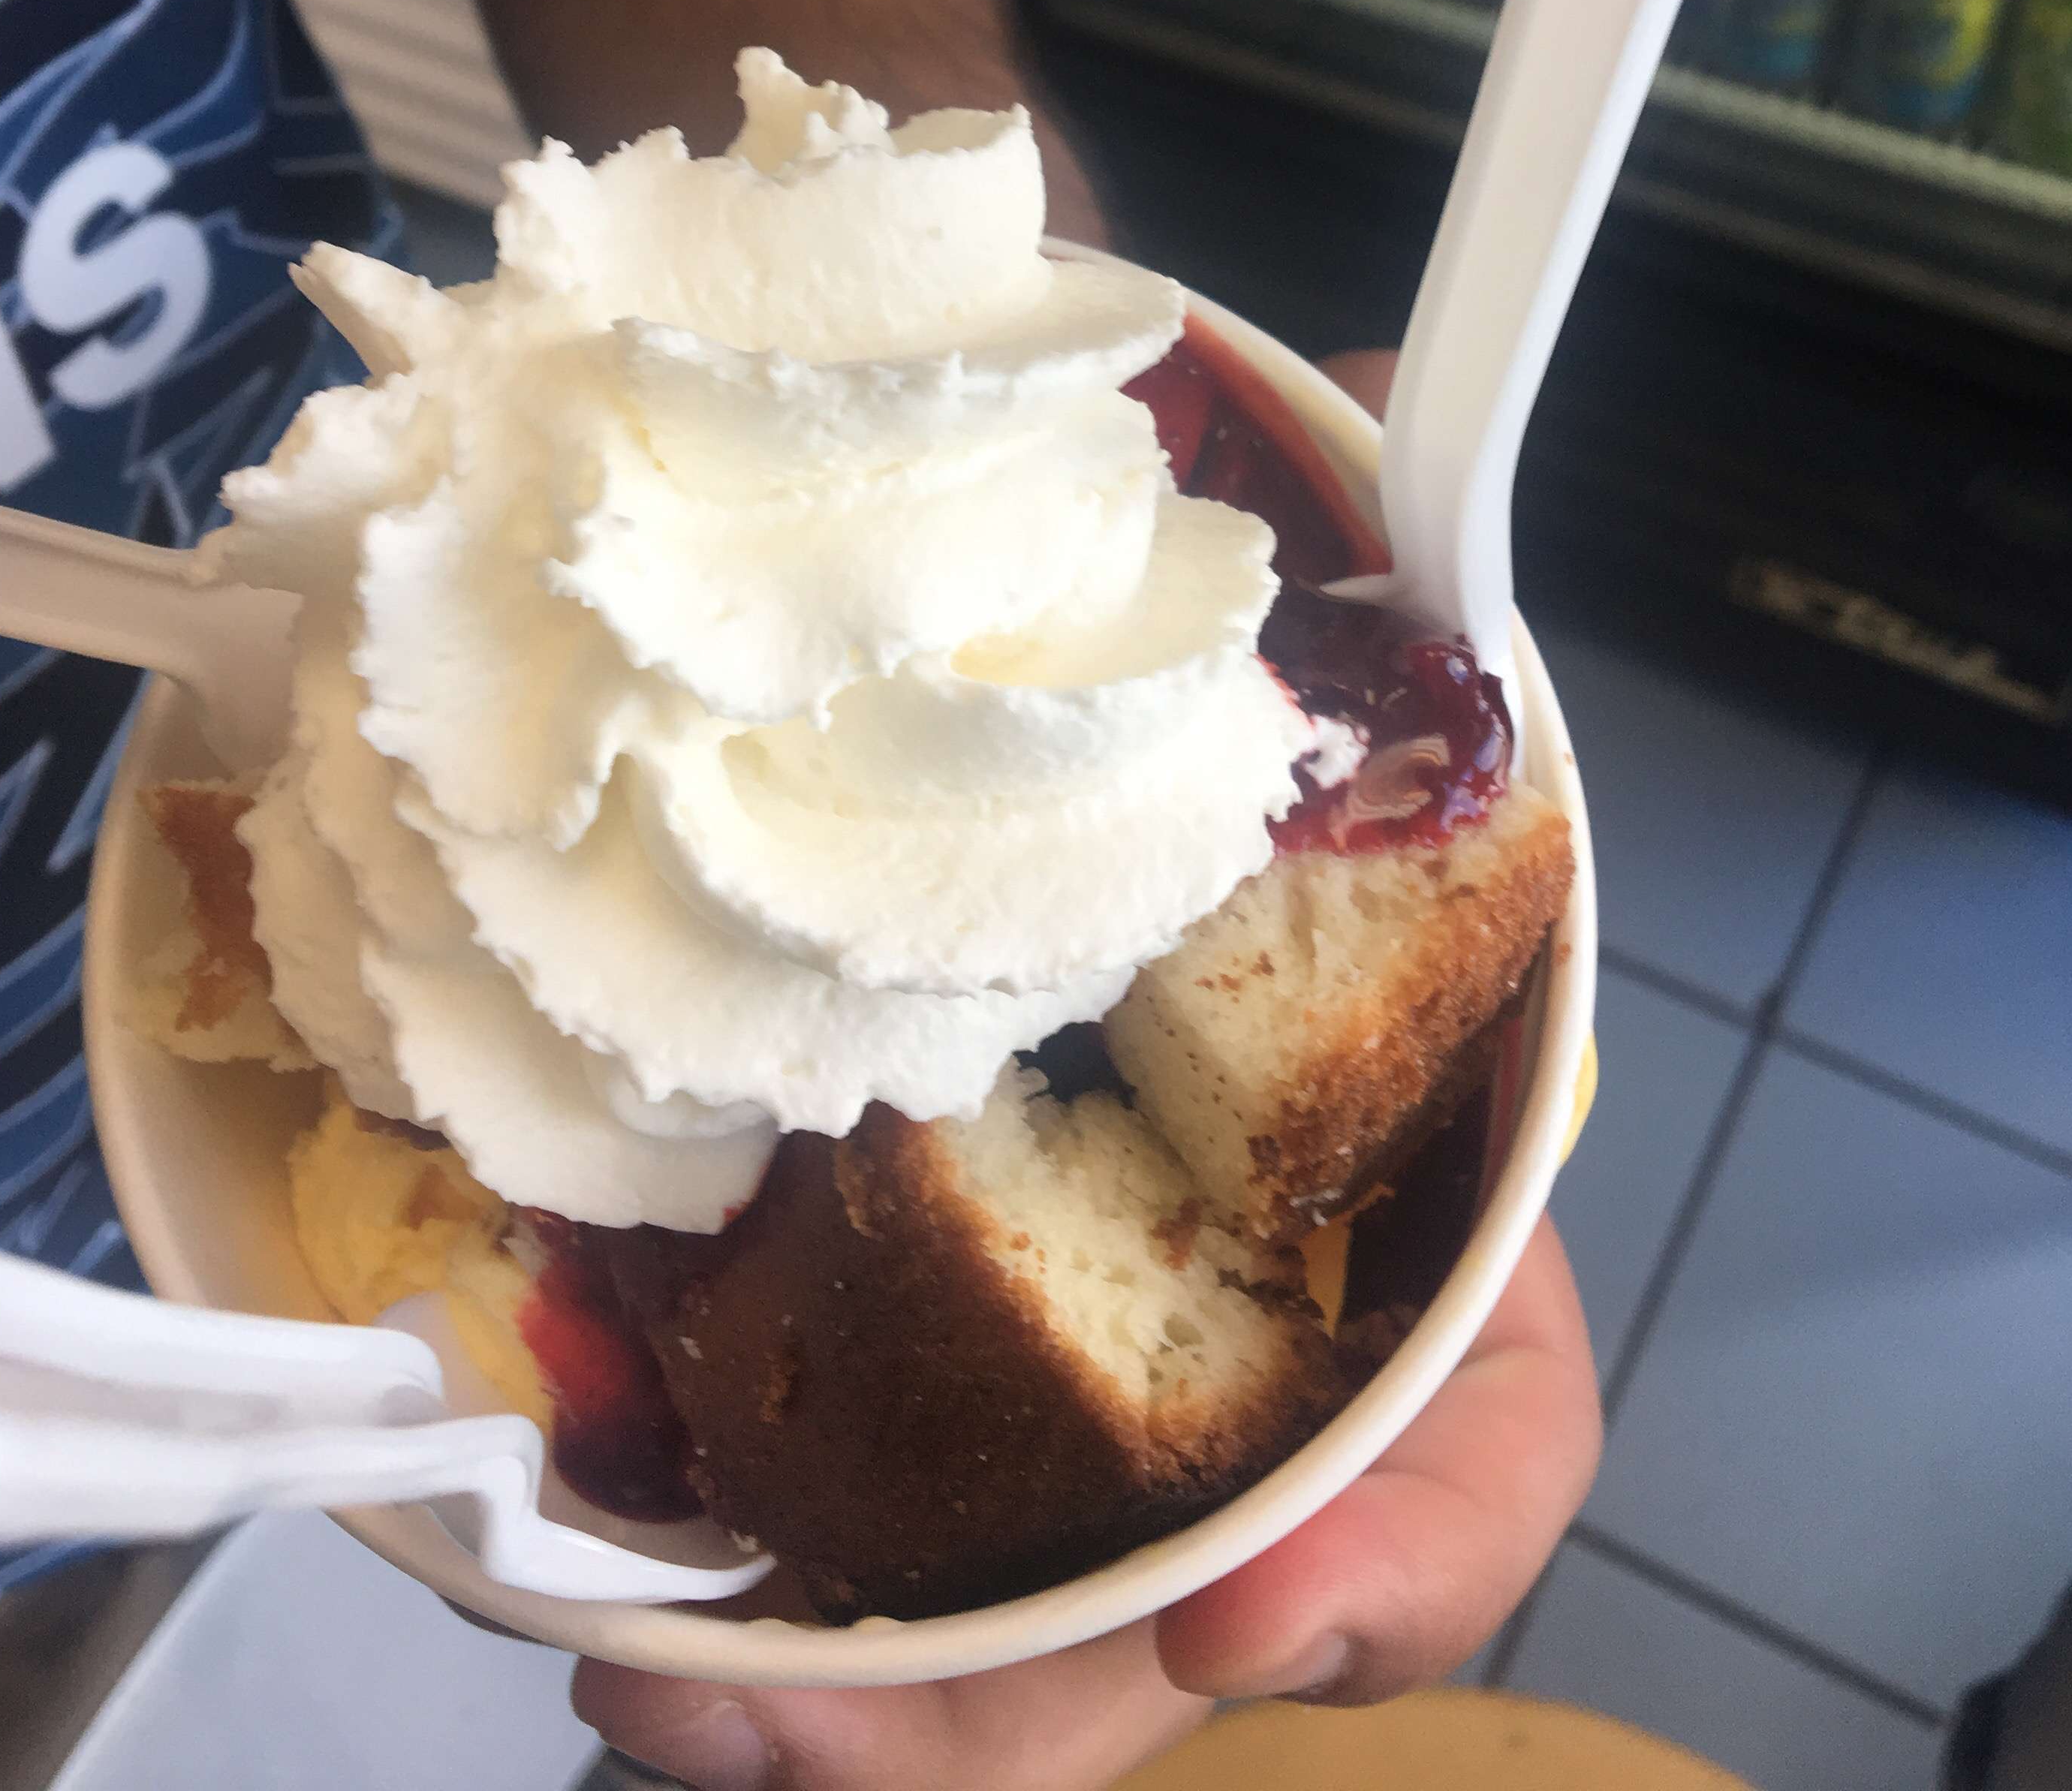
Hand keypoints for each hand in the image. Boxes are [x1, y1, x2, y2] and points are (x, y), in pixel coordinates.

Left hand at [572, 345, 1598, 1787]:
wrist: (1083, 700)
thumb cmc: (1236, 719)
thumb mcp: (1333, 641)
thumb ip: (1339, 556)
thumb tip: (1335, 410)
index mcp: (1383, 1192)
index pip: (1469, 1431)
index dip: (1398, 1556)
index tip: (1247, 1619)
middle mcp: (1225, 1314)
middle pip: (1170, 1608)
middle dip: (1015, 1709)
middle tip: (800, 1713)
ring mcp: (1054, 1346)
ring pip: (990, 1622)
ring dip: (841, 1710)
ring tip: (672, 1702)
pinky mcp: (879, 1331)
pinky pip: (834, 1522)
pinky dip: (734, 1593)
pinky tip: (602, 1622)